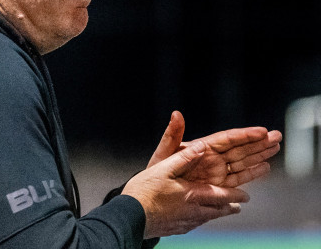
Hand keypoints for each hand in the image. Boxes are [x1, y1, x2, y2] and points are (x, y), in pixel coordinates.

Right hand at [124, 141, 249, 237]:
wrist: (130, 217)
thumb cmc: (144, 191)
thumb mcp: (163, 168)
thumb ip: (184, 158)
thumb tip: (202, 146)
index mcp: (192, 194)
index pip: (221, 195)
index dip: (235, 195)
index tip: (245, 196)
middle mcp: (193, 211)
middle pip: (218, 211)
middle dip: (230, 207)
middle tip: (238, 206)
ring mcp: (184, 223)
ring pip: (207, 219)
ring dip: (216, 213)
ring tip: (221, 211)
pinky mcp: (175, 229)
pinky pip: (194, 225)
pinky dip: (200, 219)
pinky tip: (195, 219)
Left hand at [147, 111, 281, 186]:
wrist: (156, 193)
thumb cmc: (157, 170)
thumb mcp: (164, 152)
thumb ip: (172, 134)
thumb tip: (176, 113)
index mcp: (201, 147)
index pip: (227, 139)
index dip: (245, 135)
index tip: (262, 131)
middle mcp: (212, 158)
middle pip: (240, 148)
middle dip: (259, 143)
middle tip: (277, 136)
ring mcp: (216, 172)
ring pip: (243, 162)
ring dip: (259, 155)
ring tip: (276, 147)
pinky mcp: (218, 186)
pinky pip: (238, 179)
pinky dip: (252, 173)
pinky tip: (265, 167)